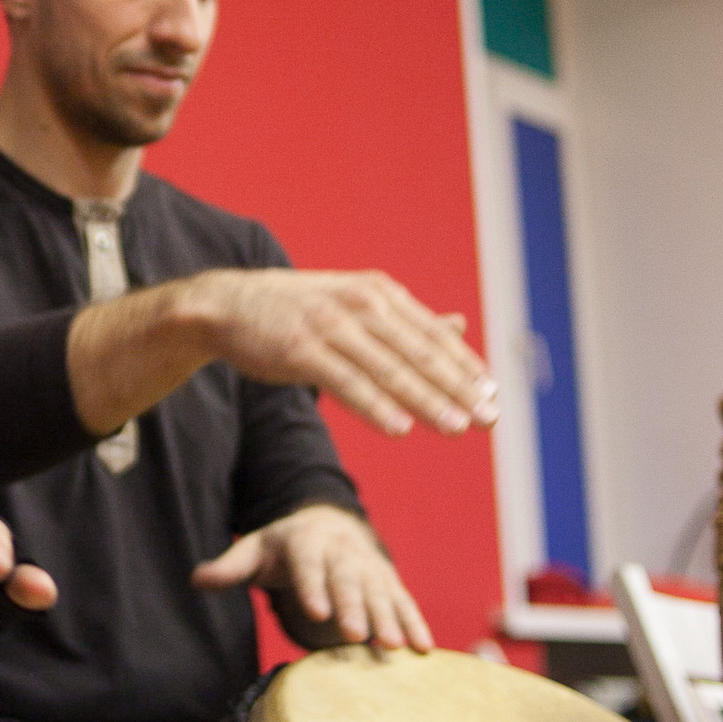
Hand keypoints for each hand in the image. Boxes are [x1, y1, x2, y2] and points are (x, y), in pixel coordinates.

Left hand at [190, 503, 430, 650]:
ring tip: (396, 647)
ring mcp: (367, 565)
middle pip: (347, 579)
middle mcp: (340, 550)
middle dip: (354, 606)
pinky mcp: (387, 580)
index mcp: (304, 540)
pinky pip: (403, 600)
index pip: (307, 563)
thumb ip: (229, 567)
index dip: (312, 586)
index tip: (314, 612)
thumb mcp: (253, 550)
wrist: (325, 524)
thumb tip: (197, 580)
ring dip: (389, 618)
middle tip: (357, 636)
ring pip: (379, 591)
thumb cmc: (281, 547)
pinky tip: (424, 648)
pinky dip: (415, 622)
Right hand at [195, 270, 497, 435]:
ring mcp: (329, 326)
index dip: (465, 367)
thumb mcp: (356, 303)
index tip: (494, 396)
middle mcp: (359, 305)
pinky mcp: (299, 351)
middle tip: (489, 418)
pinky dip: (375, 406)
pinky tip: (400, 428)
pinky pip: (345, 383)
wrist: (228, 305)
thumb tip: (461, 328)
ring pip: (388, 369)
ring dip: (426, 401)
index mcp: (377, 293)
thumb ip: (406, 319)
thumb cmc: (298, 310)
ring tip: (457, 428)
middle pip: (418, 352)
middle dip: (458, 388)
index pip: (432, 334)